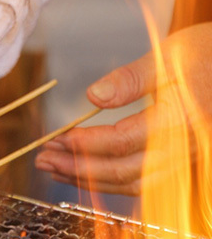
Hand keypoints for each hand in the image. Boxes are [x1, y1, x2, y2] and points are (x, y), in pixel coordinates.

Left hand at [35, 22, 211, 194]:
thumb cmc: (207, 54)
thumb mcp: (170, 54)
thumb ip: (131, 79)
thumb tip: (92, 98)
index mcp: (181, 119)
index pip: (121, 141)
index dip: (84, 144)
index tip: (55, 139)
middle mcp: (187, 148)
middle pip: (123, 171)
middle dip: (78, 168)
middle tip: (43, 160)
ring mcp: (188, 162)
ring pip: (133, 184)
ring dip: (90, 180)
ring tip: (55, 170)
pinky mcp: (185, 167)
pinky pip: (146, 185)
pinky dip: (112, 182)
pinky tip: (86, 174)